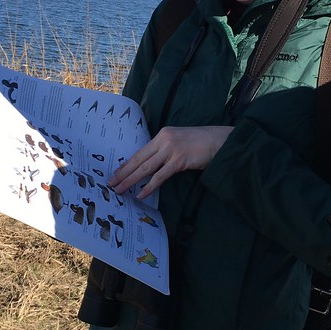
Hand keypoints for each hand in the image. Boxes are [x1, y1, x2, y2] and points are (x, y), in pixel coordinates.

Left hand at [110, 126, 232, 198]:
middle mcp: (164, 140)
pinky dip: (149, 186)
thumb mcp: (179, 143)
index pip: (140, 152)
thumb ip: (166, 151)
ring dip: (131, 181)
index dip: (126, 164)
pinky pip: (160, 176)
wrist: (219, 141)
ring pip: (145, 168)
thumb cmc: (201, 144)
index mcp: (162, 135)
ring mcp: (171, 150)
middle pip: (139, 160)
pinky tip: (141, 194)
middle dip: (123, 173)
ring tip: (120, 190)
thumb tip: (152, 165)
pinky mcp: (179, 160)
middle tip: (111, 184)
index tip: (115, 173)